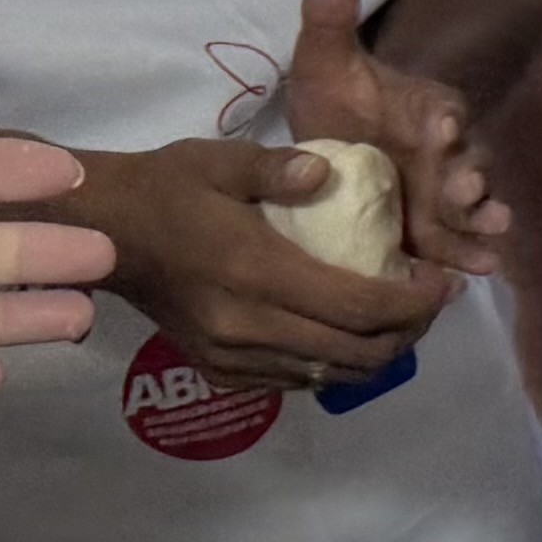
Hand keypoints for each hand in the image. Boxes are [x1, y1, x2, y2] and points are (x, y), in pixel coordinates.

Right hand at [65, 139, 453, 390]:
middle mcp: (247, 327)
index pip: (360, 307)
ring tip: (401, 316)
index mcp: (255, 274)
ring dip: (379, 352)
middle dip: (410, 331)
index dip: (416, 303)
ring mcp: (231, 356)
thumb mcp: (219, 161)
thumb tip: (327, 173)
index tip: (443, 281)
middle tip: (431, 300)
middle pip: (357, 352)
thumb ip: (277, 168)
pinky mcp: (219, 369)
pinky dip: (336, 363)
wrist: (98, 234)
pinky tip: (350, 333)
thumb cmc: (166, 189)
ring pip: (331, 374)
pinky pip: (296, 380)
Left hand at [282, 0, 509, 274]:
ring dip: (477, 227)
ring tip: (485, 248)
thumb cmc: (340, 104)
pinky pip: (458, 242)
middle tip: (461, 193)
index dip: (442, 124)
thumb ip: (330, 18)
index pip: (443, 114)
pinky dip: (469, 255)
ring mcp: (444, 196)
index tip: (436, 131)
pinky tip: (476, 272)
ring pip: (469, 210)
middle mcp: (447, 154)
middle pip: (464, 168)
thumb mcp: (326, 61)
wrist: (344, 149)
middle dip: (466, 183)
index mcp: (429, 110)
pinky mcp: (436, 232)